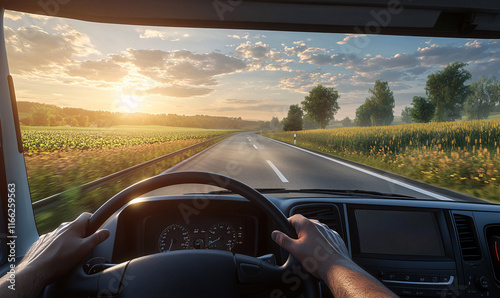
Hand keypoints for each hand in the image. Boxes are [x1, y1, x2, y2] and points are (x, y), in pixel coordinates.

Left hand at [20, 212, 109, 282]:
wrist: (37, 270)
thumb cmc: (60, 259)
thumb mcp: (84, 249)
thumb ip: (97, 238)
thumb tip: (105, 232)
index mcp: (73, 226)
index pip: (87, 215)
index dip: (93, 220)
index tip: (96, 228)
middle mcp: (61, 227)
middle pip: (76, 226)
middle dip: (81, 234)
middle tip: (84, 246)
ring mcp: (51, 234)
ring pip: (64, 234)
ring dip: (69, 240)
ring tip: (70, 254)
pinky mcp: (42, 242)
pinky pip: (54, 241)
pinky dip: (58, 246)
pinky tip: (58, 256)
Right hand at [272, 214, 396, 297]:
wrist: (338, 269)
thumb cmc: (317, 260)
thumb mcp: (295, 250)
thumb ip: (283, 240)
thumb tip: (275, 234)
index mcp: (307, 225)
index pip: (294, 217)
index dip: (287, 224)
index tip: (284, 231)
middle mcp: (319, 226)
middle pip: (305, 224)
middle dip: (299, 232)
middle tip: (295, 244)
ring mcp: (329, 232)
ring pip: (316, 231)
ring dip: (310, 237)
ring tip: (308, 251)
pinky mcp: (336, 239)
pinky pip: (325, 237)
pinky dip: (321, 242)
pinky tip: (319, 253)